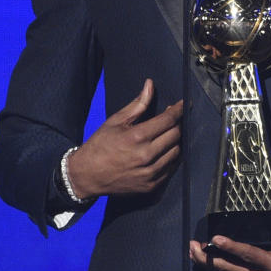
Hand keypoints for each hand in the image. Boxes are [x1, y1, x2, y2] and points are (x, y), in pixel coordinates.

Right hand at [66, 79, 182, 198]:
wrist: (87, 175)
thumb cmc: (100, 145)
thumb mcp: (115, 121)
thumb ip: (137, 104)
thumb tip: (150, 84)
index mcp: (137, 137)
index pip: (168, 120)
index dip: (179, 110)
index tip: (184, 104)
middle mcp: (146, 156)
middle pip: (176, 135)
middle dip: (176, 124)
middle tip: (170, 119)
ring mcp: (150, 173)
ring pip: (176, 152)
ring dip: (175, 141)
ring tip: (166, 135)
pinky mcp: (151, 186)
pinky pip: (171, 169)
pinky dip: (171, 158)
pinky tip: (163, 151)